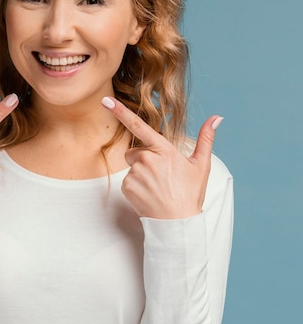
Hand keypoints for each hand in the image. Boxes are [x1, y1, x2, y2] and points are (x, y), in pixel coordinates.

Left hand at [101, 96, 222, 218]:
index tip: (106, 100)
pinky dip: (136, 186)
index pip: (138, 126)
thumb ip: (206, 139)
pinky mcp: (127, 187)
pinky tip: (149, 194)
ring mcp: (135, 174)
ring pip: (131, 166)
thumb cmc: (190, 194)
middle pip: (135, 151)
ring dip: (140, 173)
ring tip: (157, 186)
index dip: (120, 111)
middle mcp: (147, 159)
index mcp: (163, 150)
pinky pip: (127, 180)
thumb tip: (216, 118)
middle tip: (161, 175)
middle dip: (144, 158)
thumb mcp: (201, 165)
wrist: (177, 223)